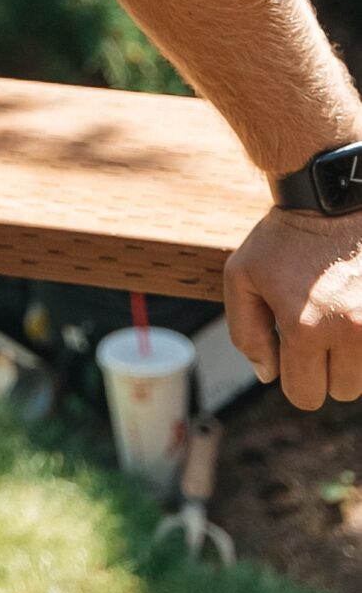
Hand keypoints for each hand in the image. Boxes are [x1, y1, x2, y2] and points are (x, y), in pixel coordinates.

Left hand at [223, 205, 361, 408]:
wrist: (332, 198)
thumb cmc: (284, 238)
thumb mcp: (242, 276)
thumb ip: (245, 332)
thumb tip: (267, 375)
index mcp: (305, 329)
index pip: (304, 395)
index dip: (295, 377)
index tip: (294, 348)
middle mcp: (350, 332)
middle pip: (342, 390)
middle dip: (326, 367)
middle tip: (319, 326)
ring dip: (354, 356)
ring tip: (339, 314)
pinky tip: (356, 311)